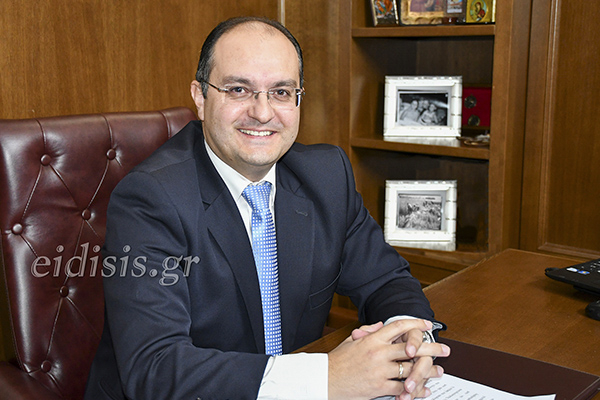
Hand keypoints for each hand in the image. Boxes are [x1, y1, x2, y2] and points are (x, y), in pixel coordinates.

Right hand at [328, 319, 449, 399]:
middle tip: (445, 349)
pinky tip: (423, 390)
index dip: (415, 324)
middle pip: (411, 348)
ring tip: (438, 371)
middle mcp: (378, 353)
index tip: (427, 326)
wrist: (325, 380)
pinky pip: (402, 388)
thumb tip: (382, 325)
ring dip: (427, 371)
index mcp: (372, 339)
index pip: (398, 326)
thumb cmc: (337, 361)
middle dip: (431, 347)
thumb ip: (369, 331)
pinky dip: (415, 390)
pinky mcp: (379, 387)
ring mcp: (380, 370)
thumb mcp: (352, 341)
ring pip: (410, 369)